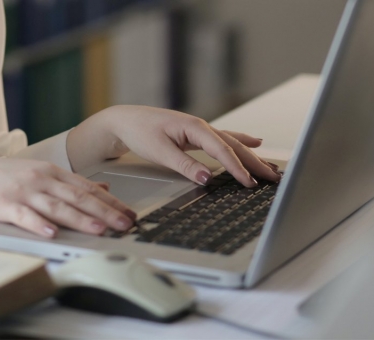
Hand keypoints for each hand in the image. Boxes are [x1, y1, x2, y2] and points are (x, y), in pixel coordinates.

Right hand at [0, 158, 135, 236]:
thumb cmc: (4, 178)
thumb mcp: (40, 173)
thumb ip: (71, 181)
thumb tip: (103, 185)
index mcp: (51, 172)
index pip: (87, 187)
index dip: (111, 201)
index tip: (129, 213)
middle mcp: (40, 179)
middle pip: (77, 197)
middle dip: (104, 211)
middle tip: (124, 223)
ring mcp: (22, 191)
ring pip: (56, 206)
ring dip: (79, 218)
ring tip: (98, 229)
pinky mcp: (4, 204)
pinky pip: (24, 216)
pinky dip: (38, 224)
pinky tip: (51, 233)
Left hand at [67, 105, 281, 186]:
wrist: (124, 121)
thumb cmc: (139, 131)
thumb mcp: (160, 151)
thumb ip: (184, 165)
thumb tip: (207, 178)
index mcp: (194, 127)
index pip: (222, 150)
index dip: (237, 168)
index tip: (249, 183)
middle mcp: (200, 126)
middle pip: (233, 146)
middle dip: (254, 162)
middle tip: (274, 177)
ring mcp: (199, 130)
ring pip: (231, 143)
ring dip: (251, 155)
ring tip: (270, 166)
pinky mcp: (194, 135)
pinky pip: (223, 139)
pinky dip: (239, 142)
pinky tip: (253, 142)